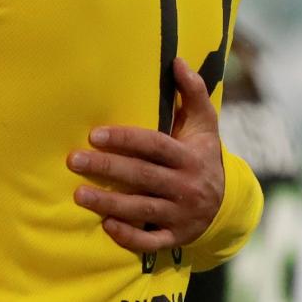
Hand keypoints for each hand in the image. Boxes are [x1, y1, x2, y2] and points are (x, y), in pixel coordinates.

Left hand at [67, 57, 224, 253]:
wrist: (227, 202)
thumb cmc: (202, 154)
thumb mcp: (204, 124)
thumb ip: (193, 92)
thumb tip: (178, 61)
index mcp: (190, 157)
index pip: (154, 146)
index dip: (125, 140)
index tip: (94, 135)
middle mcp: (186, 186)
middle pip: (142, 176)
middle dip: (107, 169)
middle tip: (73, 160)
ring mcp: (181, 214)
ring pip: (142, 209)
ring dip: (109, 202)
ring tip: (79, 194)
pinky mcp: (176, 236)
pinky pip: (152, 240)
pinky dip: (130, 237)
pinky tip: (107, 226)